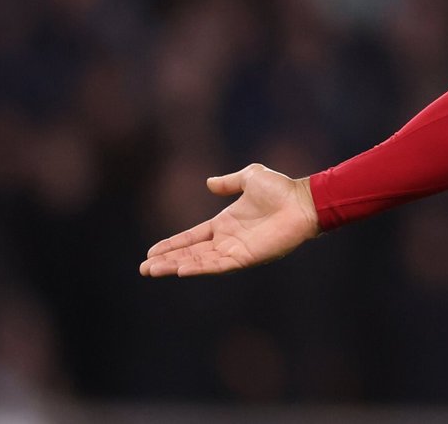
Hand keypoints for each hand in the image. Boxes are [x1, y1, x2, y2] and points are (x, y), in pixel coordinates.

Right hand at [141, 164, 320, 276]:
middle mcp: (227, 239)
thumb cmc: (281, 189)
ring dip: (176, 266)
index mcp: (225, 223)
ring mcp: (236, 250)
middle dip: (167, 260)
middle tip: (144, 268)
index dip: (172, 244)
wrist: (303, 201)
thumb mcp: (250, 178)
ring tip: (153, 271)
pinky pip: (218, 265)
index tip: (151, 252)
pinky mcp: (247, 257)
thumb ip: (229, 182)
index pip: (192, 237)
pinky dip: (199, 268)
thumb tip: (209, 182)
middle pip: (191, 253)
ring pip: (200, 262)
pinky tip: (181, 269)